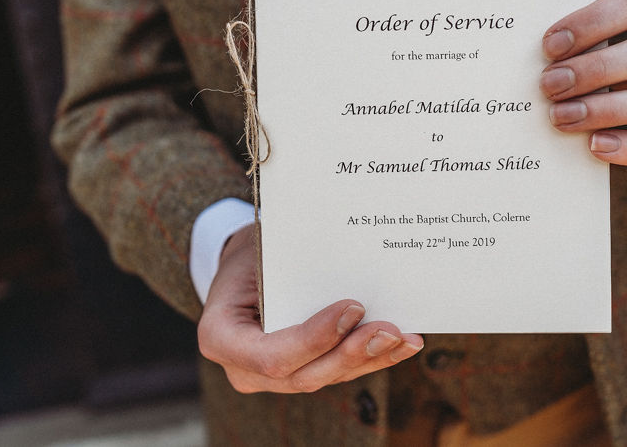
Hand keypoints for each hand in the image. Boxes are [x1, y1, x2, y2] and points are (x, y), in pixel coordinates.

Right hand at [197, 224, 423, 392]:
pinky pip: (338, 372)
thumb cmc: (252, 252)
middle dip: (351, 354)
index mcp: (221, 337)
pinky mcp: (301, 372)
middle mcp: (244, 368)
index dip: (314, 339)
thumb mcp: (258, 250)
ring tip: (406, 338)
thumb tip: (351, 263)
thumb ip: (291, 267)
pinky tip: (402, 345)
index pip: (270, 354)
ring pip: (327, 377)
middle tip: (389, 330)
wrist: (244, 264)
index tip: (353, 307)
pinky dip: (372, 358)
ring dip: (370, 358)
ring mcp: (272, 377)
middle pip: (303, 375)